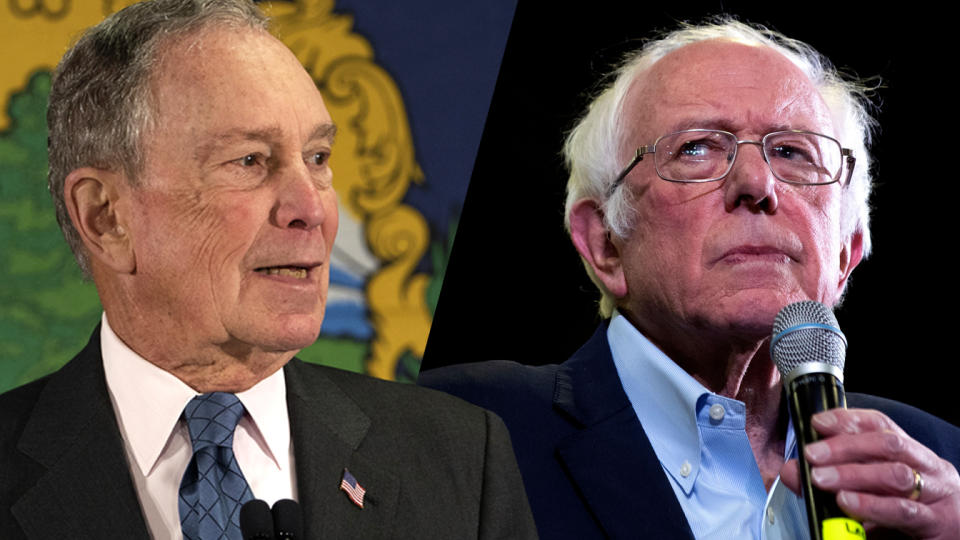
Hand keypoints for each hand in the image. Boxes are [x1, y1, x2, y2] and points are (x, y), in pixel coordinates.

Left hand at [780, 409, 959, 538]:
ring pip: (896, 474)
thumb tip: (792, 471)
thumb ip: (831, 481)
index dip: (847, 419)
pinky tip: (848, 503)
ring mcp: (936, 494)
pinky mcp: (936, 523)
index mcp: (912, 454)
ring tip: (822, 479)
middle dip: (845, 446)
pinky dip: (872, 505)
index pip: (881, 425)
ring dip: (854, 474)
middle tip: (812, 454)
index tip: (817, 422)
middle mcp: (928, 467)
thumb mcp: (870, 492)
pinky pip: (904, 510)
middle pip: (887, 444)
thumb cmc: (908, 514)